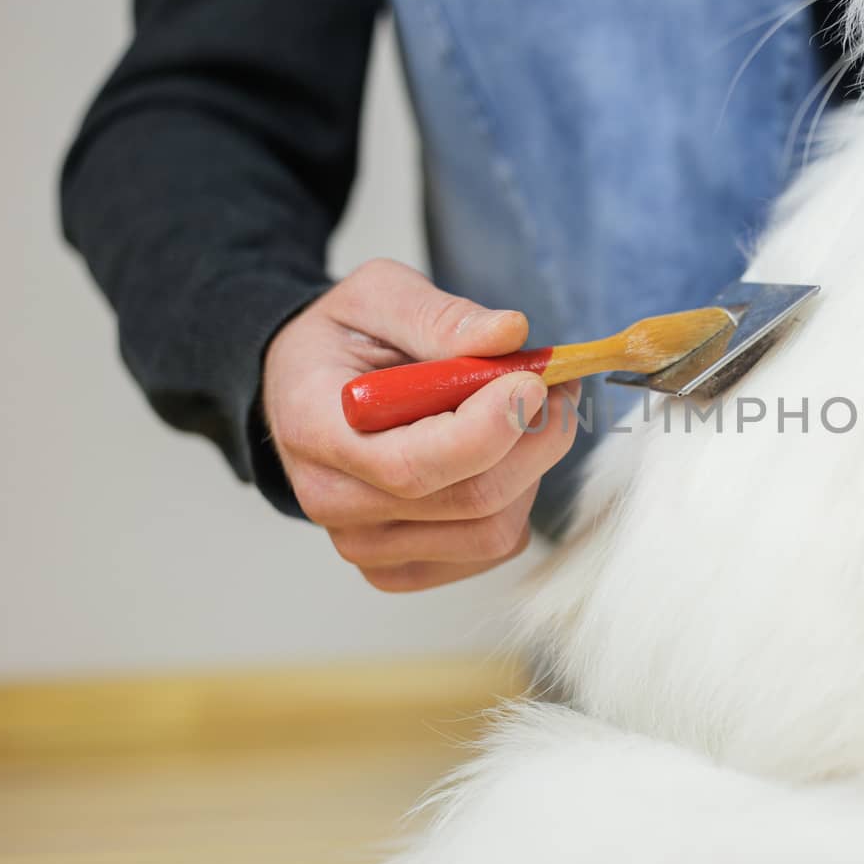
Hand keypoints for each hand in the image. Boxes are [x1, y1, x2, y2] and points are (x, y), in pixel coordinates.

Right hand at [262, 258, 578, 591]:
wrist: (308, 389)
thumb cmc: (345, 340)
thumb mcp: (379, 295)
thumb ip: (440, 316)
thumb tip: (510, 334)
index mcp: (316, 429)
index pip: (414, 463)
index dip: (492, 428)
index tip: (532, 382)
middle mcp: (333, 501)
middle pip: (471, 499)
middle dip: (535, 440)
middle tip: (555, 387)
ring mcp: (366, 545)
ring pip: (493, 531)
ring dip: (531, 469)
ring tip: (526, 415)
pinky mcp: (400, 568)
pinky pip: (491, 548)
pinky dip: (516, 499)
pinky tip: (500, 455)